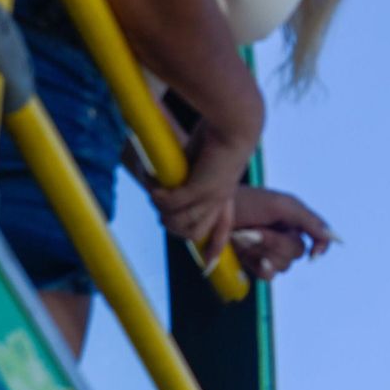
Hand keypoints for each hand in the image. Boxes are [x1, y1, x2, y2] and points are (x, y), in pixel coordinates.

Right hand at [150, 122, 255, 265]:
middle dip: (173, 226)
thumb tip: (163, 180)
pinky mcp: (201, 187)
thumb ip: (189, 174)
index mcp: (225, 196)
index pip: (222, 231)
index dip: (214, 250)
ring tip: (157, 193)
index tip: (207, 267)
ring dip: (164, 212)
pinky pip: (173, 204)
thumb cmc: (219, 134)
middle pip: (193, 234)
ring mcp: (212, 196)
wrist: (234, 122)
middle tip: (160, 204)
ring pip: (181, 223)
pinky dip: (160, 197)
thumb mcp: (203, 160)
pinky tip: (155, 184)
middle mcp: (221, 201)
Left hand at [227, 185, 337, 279]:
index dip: (321, 247)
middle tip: (255, 230)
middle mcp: (284, 235)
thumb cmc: (246, 201)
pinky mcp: (253, 263)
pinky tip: (245, 253)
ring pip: (283, 265)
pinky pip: (268, 275)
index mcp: (294, 220)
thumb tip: (331, 237)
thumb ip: (308, 220)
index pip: (319, 238)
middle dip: (276, 243)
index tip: (314, 254)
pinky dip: (258, 265)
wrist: (211, 210)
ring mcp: (268, 251)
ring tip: (243, 236)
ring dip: (262, 251)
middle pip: (297, 252)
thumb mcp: (281, 205)